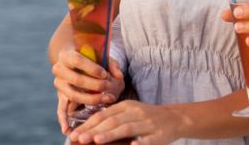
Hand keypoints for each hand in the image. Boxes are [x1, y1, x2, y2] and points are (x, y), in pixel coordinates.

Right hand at [52, 50, 124, 131]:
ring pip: (73, 95)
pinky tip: (67, 129)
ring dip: (90, 100)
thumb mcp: (100, 56)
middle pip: (76, 79)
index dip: (91, 68)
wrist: (74, 61)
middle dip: (95, 86)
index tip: (105, 74)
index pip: (77, 60)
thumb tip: (119, 75)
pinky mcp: (61, 96)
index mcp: (66, 54)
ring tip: (106, 101)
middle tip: (109, 88)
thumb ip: (111, 63)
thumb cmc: (91, 58)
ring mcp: (59, 84)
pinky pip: (60, 109)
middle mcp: (59, 69)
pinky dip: (63, 120)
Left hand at [68, 100, 184, 144]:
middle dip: (94, 130)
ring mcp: (147, 123)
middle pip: (112, 121)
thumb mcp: (129, 113)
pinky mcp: (158, 135)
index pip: (103, 115)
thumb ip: (112, 118)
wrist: (174, 118)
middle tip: (79, 138)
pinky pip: (147, 139)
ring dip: (110, 134)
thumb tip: (89, 130)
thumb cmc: (146, 117)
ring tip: (97, 140)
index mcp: (126, 106)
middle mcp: (135, 112)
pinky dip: (140, 143)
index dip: (88, 124)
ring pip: (126, 128)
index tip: (74, 133)